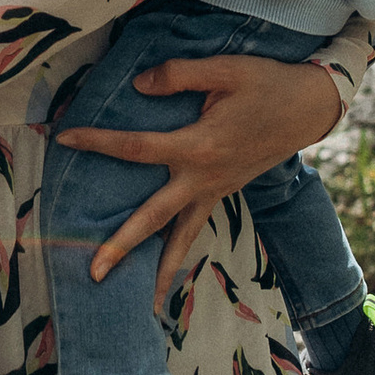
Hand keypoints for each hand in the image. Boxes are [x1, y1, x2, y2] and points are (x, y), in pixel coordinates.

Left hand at [57, 52, 341, 308]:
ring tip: (144, 305)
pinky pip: (197, 228)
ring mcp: (216, 190)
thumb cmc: (268, 83)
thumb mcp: (226, 69)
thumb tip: (138, 84)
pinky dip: (181, 251)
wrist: (310, 106)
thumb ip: (179, 75)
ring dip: (161, 272)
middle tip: (93, 273)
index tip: (64, 138)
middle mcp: (204, 178)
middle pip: (154, 218)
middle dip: (122, 246)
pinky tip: (165, 270)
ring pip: (182, 238)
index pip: (136, 148)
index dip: (99, 142)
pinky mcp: (225, 192)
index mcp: (198, 146)